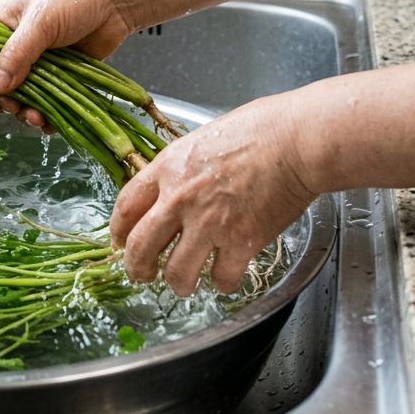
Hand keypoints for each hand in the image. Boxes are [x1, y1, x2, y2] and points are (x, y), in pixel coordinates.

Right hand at [0, 0, 135, 127]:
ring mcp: (37, 64)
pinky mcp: (58, 77)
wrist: (117, 2)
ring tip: (36, 118)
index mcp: (0, 24)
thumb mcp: (41, 22)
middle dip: (3, 100)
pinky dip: (46, 116)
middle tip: (13, 108)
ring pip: (21, 97)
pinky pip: (46, 103)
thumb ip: (17, 54)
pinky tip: (50, 123)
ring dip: (25, 112)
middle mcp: (15, 46)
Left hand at [111, 98, 316, 294]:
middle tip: (142, 276)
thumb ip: (180, 169)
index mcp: (167, 168)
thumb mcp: (202, 139)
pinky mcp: (241, 243)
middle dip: (137, 269)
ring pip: (177, 274)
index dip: (119, 231)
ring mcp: (209, 224)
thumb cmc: (259, 130)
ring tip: (186, 283)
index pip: (125, 207)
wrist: (296, 141)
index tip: (120, 242)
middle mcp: (180, 199)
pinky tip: (226, 275)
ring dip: (179, 283)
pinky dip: (222, 282)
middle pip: (141, 248)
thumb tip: (171, 189)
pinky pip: (221, 278)